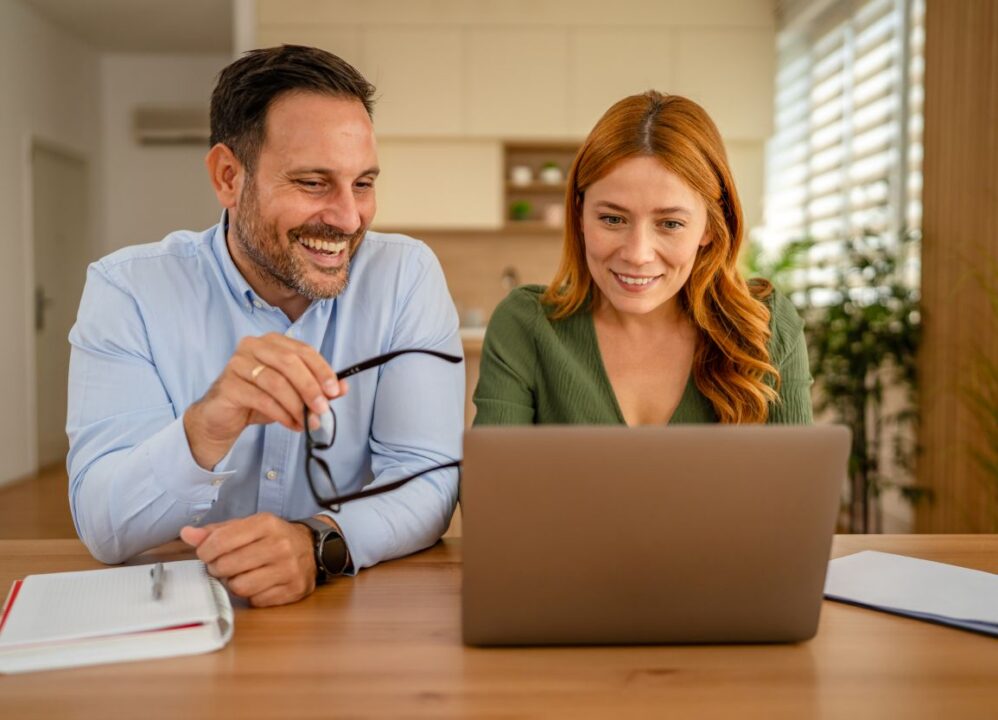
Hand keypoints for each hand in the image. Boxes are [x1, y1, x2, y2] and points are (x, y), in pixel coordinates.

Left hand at [180, 512, 327, 606]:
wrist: (311, 547)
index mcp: (266, 524)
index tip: (208, 554)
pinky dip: (253, 595)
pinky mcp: (294, 589)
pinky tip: (260, 583)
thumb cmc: (272, 537)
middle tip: (225, 566)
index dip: (206, 551)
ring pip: (240, 587)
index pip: (220, 541)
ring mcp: (289, 569)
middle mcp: (280, 545)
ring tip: (242, 575)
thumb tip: (187, 534)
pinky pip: (256, 601)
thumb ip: (216, 531)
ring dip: (235, 583)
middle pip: (227, 566)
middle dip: (219, 568)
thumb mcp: (247, 526)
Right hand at [183, 332, 348, 468]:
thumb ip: (317, 388)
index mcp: (272, 341)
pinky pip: (262, 399)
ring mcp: (237, 364)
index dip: (322, 370)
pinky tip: (292, 424)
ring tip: (308, 422)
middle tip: (323, 409)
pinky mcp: (228, 385)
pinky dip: (282, 414)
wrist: (221, 417)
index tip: (335, 391)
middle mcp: (253, 346)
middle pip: (289, 363)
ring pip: (276, 382)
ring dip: (297, 405)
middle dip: (310, 387)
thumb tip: (343, 388)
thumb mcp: (292, 393)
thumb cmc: (258, 399)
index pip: (303, 351)